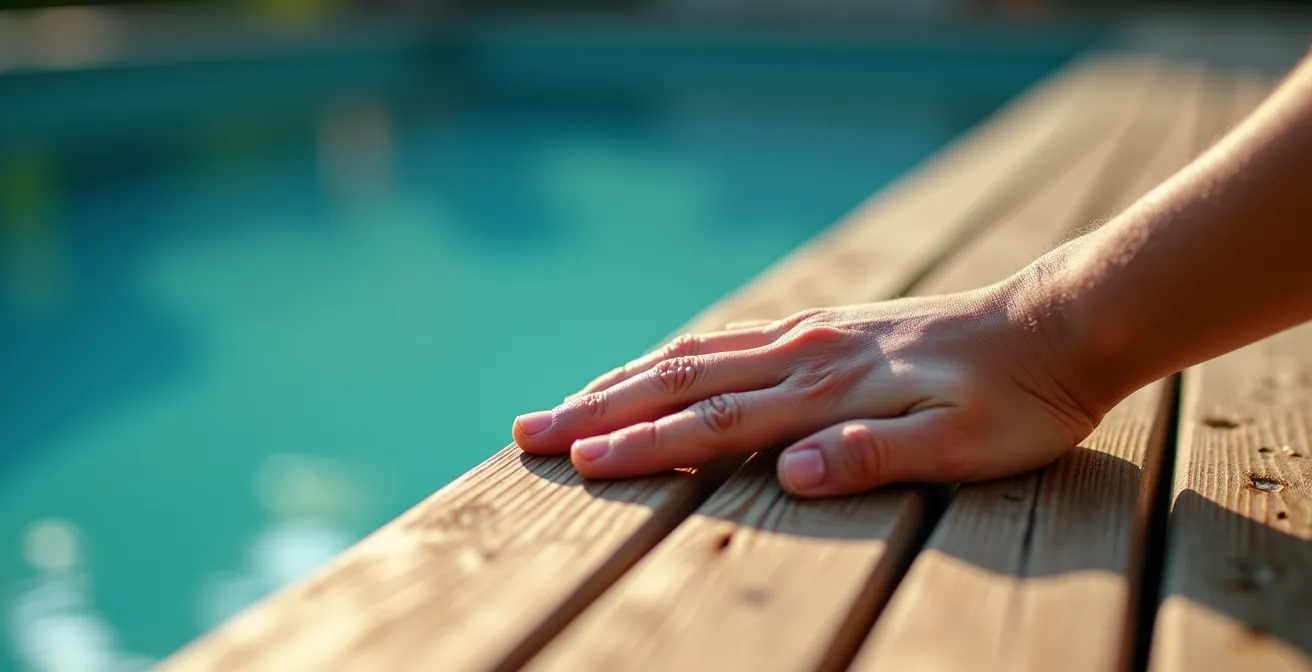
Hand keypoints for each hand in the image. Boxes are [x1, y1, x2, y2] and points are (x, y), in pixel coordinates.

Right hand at [511, 281, 1104, 497]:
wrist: (1056, 324)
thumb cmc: (1013, 399)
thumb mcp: (960, 445)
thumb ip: (870, 455)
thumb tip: (788, 471)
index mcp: (823, 390)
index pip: (710, 423)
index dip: (637, 445)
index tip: (572, 462)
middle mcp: (802, 355)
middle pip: (679, 382)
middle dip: (600, 409)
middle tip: (529, 429)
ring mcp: (811, 334)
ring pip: (696, 353)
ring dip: (625, 378)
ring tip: (570, 398)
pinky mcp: (827, 325)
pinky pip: (733, 336)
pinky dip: (679, 353)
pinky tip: (663, 360)